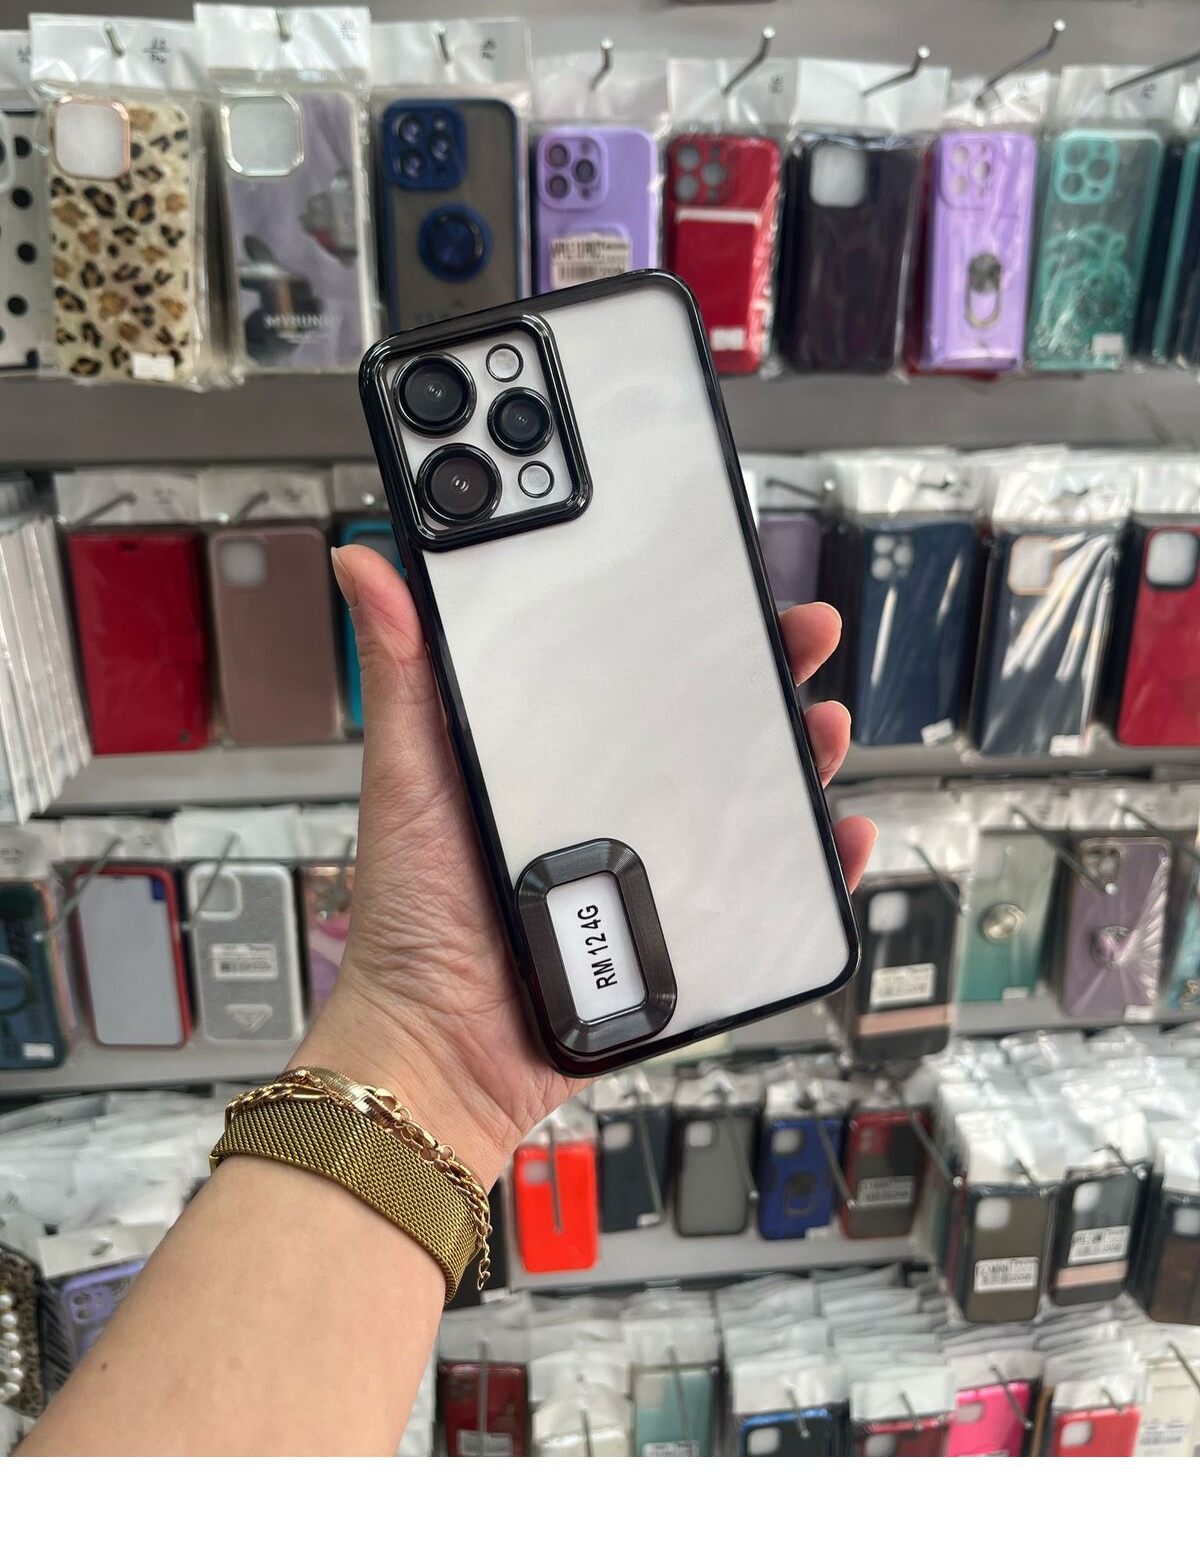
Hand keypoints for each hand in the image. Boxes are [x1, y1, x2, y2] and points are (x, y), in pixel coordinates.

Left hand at [298, 545, 874, 1185]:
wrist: (440, 1050)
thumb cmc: (411, 918)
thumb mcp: (406, 775)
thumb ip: (400, 672)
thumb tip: (365, 564)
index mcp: (551, 760)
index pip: (632, 673)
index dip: (684, 626)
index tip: (723, 578)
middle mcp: (607, 807)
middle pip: (704, 728)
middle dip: (764, 677)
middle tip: (801, 637)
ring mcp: (649, 873)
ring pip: (745, 802)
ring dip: (798, 760)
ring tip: (821, 727)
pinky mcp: (681, 938)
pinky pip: (765, 896)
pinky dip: (812, 867)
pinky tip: (834, 836)